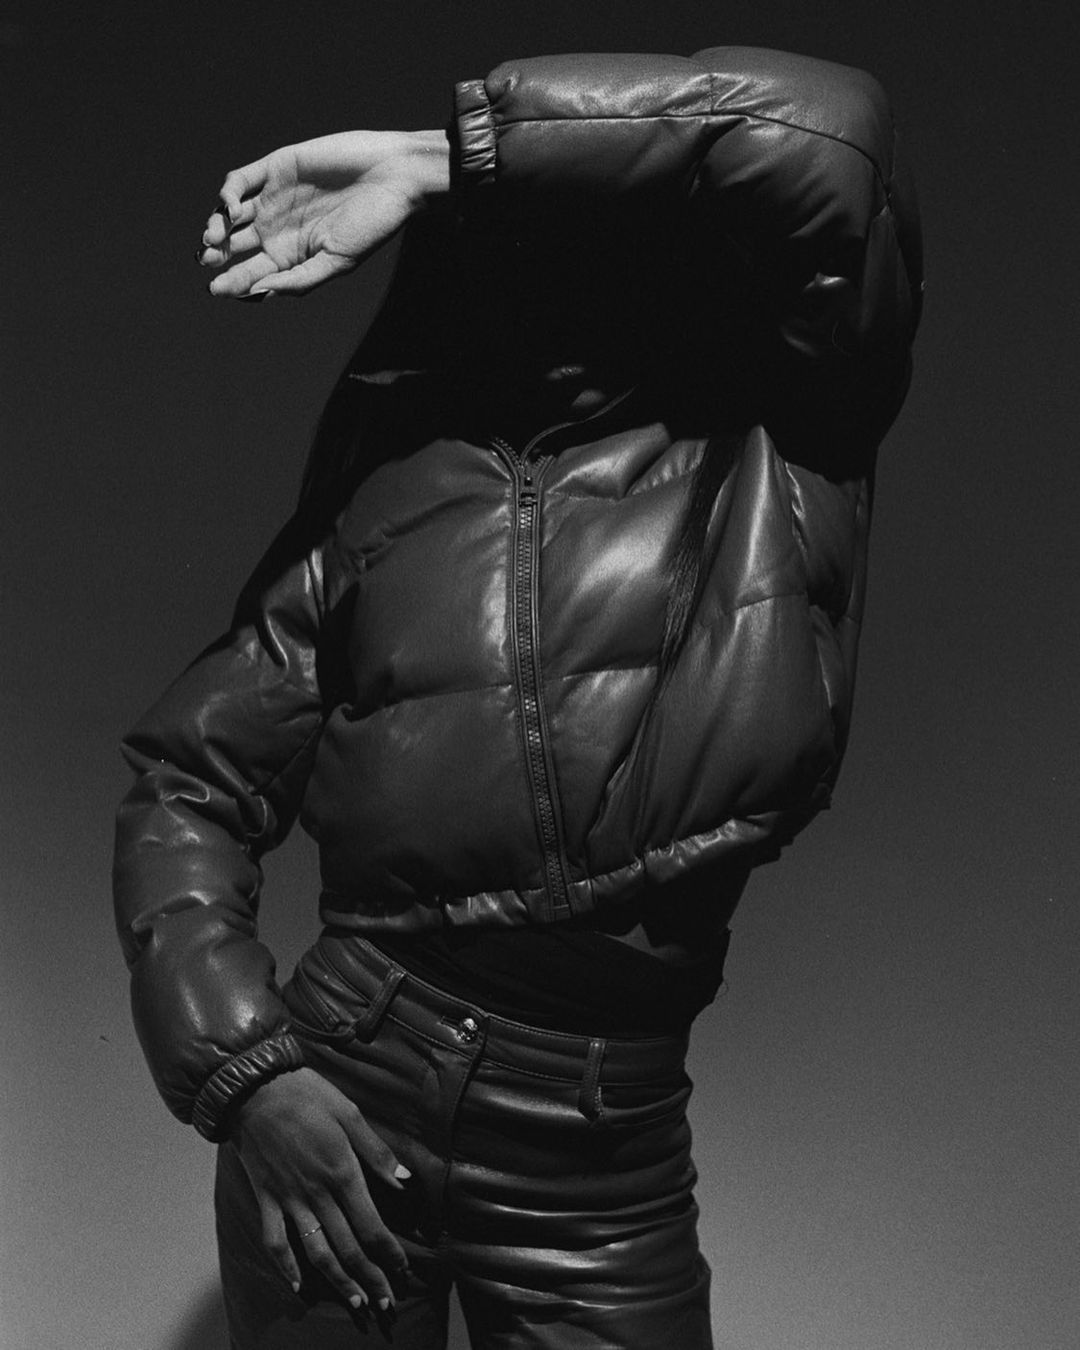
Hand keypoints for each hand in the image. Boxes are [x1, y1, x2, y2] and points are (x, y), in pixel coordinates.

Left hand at [198, 129, 448, 297]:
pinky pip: (240, 181)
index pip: (251, 273)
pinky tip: (231, 208)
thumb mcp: (337, 262)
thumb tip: (259, 293)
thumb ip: (299, 279)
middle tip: (208, 258)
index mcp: (291, 255)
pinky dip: (228, 194)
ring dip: (216, 226)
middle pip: (234, 246)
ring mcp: (274, 197)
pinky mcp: (275, 167)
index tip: (215, 289)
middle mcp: (278, 228)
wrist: (392, 177)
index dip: (230, 282)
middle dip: (216, 254)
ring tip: (214, 237)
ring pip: (231, 214)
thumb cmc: (372, 225)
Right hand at [231, 1066, 410, 1313]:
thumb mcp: (350, 1113)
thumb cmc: (307, 1094)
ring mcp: (289, 1199)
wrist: (255, 1088)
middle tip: (386, 1305)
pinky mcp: (266, 1198)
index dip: (389, 1253)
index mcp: (342, 1173)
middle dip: (370, 1278)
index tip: (403, 1271)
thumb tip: (404, 1180)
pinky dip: (285, 1267)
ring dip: (337, 1281)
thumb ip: (376, 1151)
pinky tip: (297, 1287)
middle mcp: (317, 1194)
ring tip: (355, 1304)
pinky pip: (275, 1241)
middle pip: (348, 1247)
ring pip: (316, 1252)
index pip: (371, 1225)